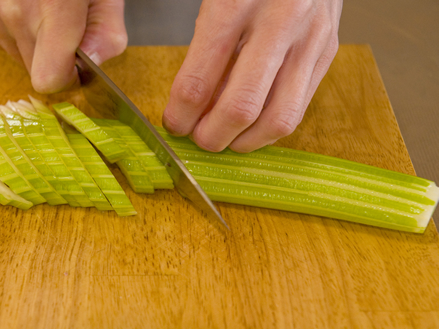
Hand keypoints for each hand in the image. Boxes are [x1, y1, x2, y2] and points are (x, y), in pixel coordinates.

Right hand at [0, 0, 126, 92]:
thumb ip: (106, 33)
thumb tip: (91, 64)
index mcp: (53, 11)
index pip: (49, 80)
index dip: (67, 79)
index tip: (77, 66)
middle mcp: (14, 14)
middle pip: (35, 72)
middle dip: (54, 59)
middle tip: (66, 26)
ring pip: (17, 58)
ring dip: (33, 45)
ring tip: (43, 10)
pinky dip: (11, 34)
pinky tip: (22, 8)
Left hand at [162, 0, 341, 152]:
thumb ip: (203, 48)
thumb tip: (193, 105)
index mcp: (236, 5)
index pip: (199, 81)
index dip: (180, 115)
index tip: (174, 123)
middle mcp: (278, 23)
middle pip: (241, 108)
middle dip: (212, 136)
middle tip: (198, 138)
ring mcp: (309, 40)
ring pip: (278, 119)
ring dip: (245, 141)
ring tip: (227, 138)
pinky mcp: (328, 52)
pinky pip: (299, 108)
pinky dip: (270, 127)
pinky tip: (253, 124)